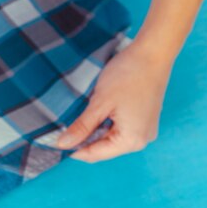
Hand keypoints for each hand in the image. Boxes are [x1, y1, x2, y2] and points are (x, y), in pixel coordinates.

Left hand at [56, 40, 172, 162]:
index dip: (73, 150)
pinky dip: (104, 125)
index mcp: (132, 140)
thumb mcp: (99, 103)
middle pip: (104, 148)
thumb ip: (81, 127)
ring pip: (110, 139)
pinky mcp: (144, 120)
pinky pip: (119, 129)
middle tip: (61, 131)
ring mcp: (145, 130)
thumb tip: (63, 144)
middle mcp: (142, 140)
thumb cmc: (128, 75)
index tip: (54, 143)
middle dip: (83, 141)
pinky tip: (93, 114)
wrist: (152, 53)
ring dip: (93, 132)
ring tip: (75, 120)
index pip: (96, 154)